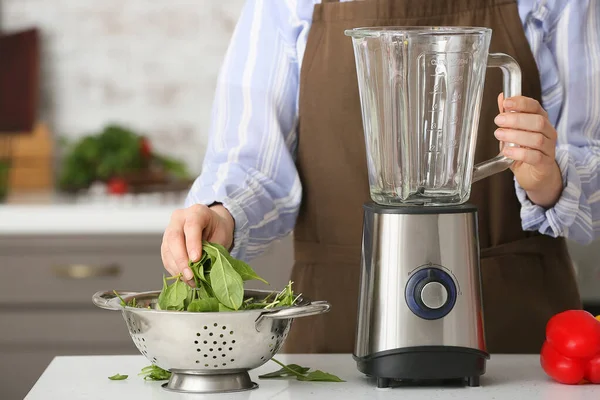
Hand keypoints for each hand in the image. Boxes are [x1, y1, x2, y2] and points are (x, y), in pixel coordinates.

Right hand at [161, 204, 234, 283]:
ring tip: (190, 280)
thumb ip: (212, 249)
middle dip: (181, 259)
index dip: (193, 244)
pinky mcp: (165, 242)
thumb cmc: (218, 229)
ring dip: (177, 268)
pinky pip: (166, 257)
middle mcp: (179, 218)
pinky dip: (174, 269)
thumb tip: (203, 268)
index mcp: (196, 212)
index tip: (196, 259)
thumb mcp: (221, 235)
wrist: (212, 224)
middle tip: (190, 275)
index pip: (191, 226)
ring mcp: (170, 230)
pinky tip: (184, 277)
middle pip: (174, 238)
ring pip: (167, 249)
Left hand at [494, 93, 562, 207]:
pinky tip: (507, 151)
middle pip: (538, 121)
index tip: (506, 102)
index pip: (535, 106)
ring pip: (537, 138)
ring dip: (516, 135)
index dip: (521, 103)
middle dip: (516, 119)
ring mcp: (549, 148)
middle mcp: (548, 133)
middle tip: (498, 120)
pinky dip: (520, 153)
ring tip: (499, 135)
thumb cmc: (524, 151)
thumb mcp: (513, 132)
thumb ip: (508, 115)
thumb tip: (502, 97)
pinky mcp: (545, 163)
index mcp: (541, 121)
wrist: (534, 176)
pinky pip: (535, 156)